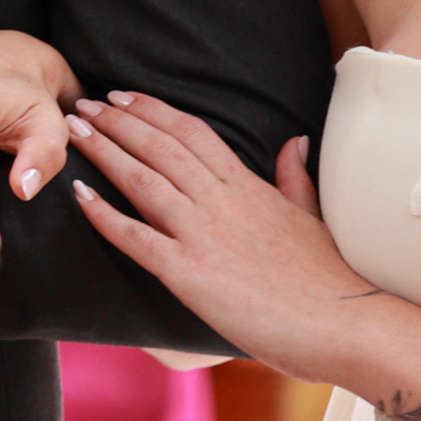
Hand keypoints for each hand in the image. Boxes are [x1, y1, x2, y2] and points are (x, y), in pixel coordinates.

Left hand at [65, 93, 371, 377]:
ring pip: (143, 180)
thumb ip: (293, 177)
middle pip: (160, 146)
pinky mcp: (190, 274)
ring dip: (104, 151)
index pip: (192, 133)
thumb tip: (293, 140)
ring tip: (72, 130)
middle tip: (83, 102)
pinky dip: (104, 214)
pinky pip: (137, 238)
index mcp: (249, 186)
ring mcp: (204, 236)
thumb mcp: (312, 216)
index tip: (124, 96)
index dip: (153, 111)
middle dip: (117, 121)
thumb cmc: (331, 279)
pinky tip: (78, 194)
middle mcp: (222, 201)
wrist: (348, 325)